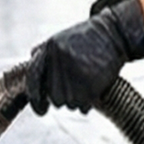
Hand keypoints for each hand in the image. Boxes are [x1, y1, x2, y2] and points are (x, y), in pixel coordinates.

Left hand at [26, 0, 143, 114]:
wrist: (113, 34)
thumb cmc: (87, 38)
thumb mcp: (61, 38)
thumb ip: (43, 50)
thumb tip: (29, 62)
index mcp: (50, 49)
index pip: (33, 77)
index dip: (34, 96)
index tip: (40, 109)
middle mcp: (59, 62)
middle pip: (53, 97)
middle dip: (61, 97)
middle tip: (73, 87)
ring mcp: (75, 74)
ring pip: (67, 103)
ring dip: (75, 99)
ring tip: (85, 83)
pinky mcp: (91, 85)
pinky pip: (83, 106)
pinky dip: (87, 103)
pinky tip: (92, 90)